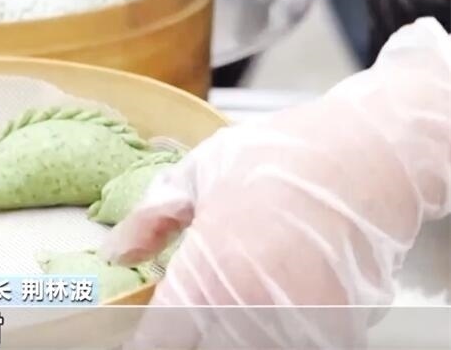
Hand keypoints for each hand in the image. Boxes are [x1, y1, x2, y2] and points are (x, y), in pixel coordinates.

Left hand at [102, 18, 450, 347]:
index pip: (163, 337)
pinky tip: (284, 287)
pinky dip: (283, 325)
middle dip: (197, 327)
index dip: (151, 335)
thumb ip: (150, 219)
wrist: (368, 155)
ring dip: (238, 326)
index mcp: (210, 269)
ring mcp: (301, 323)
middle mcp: (254, 306)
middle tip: (209, 290)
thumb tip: (116, 253)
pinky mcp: (339, 329)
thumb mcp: (199, 172)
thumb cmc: (280, 156)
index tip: (150, 326)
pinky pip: (295, 342)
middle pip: (205, 347)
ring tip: (250, 278)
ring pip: (248, 347)